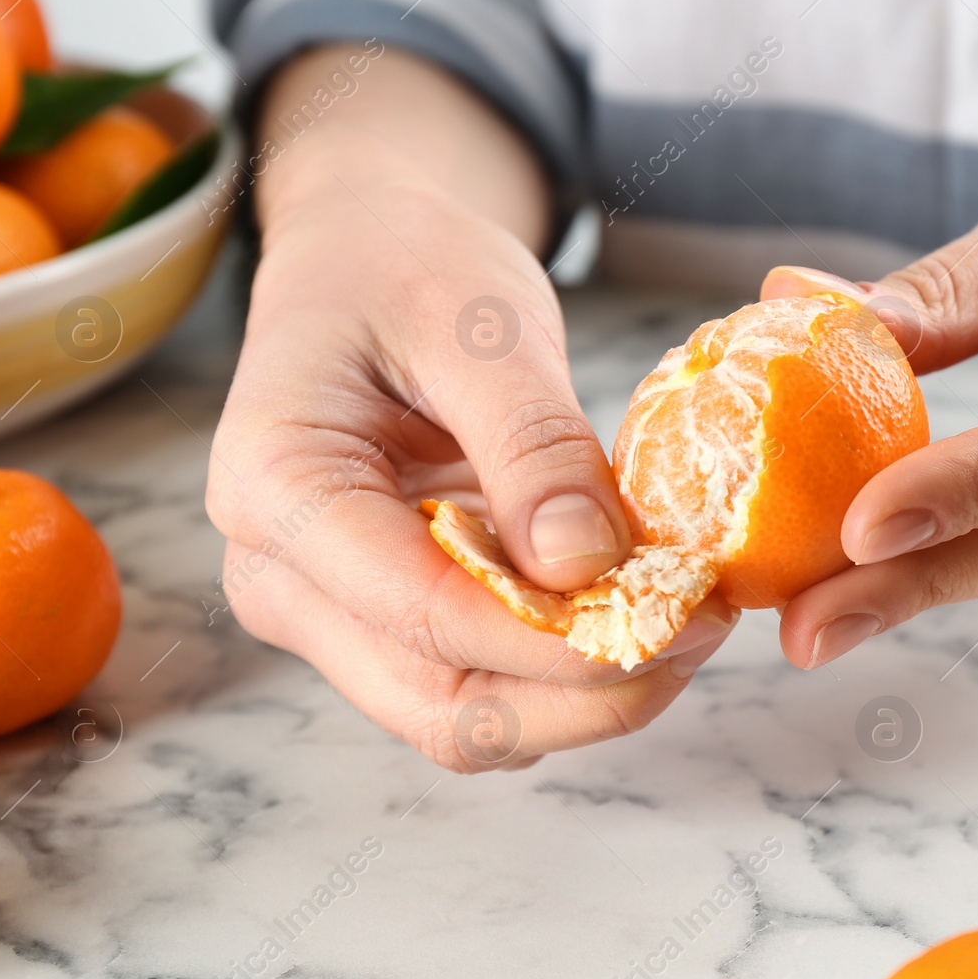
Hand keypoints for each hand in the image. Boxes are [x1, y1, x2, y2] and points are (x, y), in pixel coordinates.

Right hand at [206, 51, 733, 770]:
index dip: (559, 640)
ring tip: (685, 625)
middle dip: (584, 692)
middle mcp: (281, 578)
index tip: (681, 616)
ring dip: (584, 698)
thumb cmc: (408, 266)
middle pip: (441, 707)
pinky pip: (479, 685)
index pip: (425, 613)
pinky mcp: (385, 622)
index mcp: (277, 488)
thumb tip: (586, 569)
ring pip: (465, 720)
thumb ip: (531, 444)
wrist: (367, 258)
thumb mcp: (479, 325)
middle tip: (700, 632)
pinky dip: (564, 675)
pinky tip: (636, 612)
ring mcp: (329, 613)